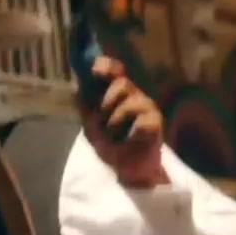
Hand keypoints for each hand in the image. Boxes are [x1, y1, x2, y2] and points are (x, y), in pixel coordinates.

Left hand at [81, 56, 166, 188]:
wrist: (127, 168)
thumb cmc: (110, 143)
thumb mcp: (90, 123)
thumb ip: (85, 105)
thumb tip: (79, 87)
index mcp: (118, 92)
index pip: (115, 70)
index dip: (107, 66)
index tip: (96, 71)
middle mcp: (135, 95)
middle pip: (122, 84)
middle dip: (106, 104)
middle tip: (103, 124)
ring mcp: (148, 108)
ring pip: (129, 104)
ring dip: (115, 124)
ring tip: (115, 138)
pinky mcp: (156, 123)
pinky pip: (141, 122)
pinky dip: (130, 134)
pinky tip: (130, 141)